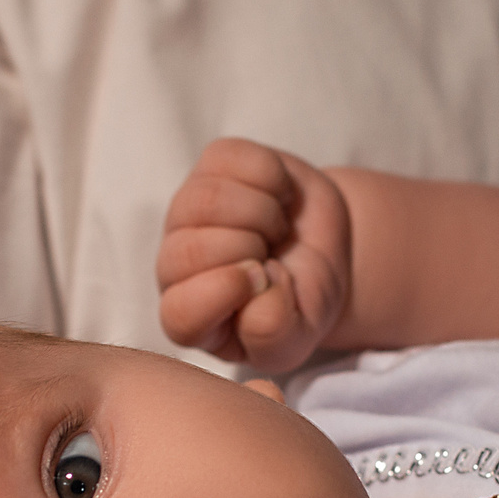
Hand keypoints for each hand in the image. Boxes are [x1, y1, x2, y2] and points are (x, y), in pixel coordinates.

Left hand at [158, 138, 352, 371]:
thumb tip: (257, 285)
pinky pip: (231, 158)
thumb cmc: (300, 300)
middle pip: (191, 250)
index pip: (179, 312)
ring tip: (275, 230)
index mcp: (189, 317)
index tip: (265, 281)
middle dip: (249, 251)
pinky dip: (271, 176)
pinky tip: (277, 197)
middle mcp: (174, 265)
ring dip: (262, 214)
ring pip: (207, 199)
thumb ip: (271, 334)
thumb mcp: (295, 338)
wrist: (324, 252)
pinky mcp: (211, 166)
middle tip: (272, 256)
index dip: (226, 292)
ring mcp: (187, 210)